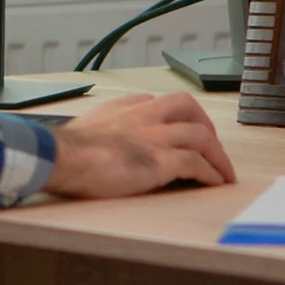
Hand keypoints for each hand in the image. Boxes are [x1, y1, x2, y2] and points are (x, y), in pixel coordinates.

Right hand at [43, 92, 236, 197]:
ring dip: (218, 154)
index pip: (155, 102)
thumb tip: (94, 140)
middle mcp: (143, 117)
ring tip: (223, 171)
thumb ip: (96, 127)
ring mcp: (155, 137)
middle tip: (211, 144)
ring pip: (201, 136)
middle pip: (186, 107)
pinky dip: (210, 173)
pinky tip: (214, 182)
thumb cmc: (63, 150)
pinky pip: (197, 163)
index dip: (173, 116)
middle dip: (204, 124)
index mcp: (123, 108)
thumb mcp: (82, 128)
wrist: (61, 157)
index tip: (178, 129)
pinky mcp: (161, 160)